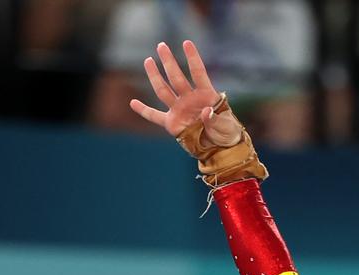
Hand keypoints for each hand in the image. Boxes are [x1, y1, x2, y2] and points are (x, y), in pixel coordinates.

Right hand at [128, 39, 243, 148]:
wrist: (220, 147)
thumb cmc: (226, 132)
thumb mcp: (225, 126)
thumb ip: (215, 119)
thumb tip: (206, 112)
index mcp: (206, 95)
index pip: (198, 73)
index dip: (193, 58)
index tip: (186, 43)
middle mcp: (190, 99)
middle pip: (176, 78)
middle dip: (169, 62)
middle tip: (161, 46)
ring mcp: (180, 110)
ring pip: (164, 91)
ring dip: (155, 76)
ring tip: (148, 60)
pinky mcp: (172, 124)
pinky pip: (155, 116)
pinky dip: (144, 111)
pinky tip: (133, 103)